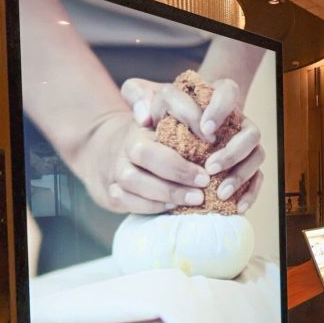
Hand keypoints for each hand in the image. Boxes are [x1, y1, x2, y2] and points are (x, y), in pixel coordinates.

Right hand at [92, 115, 210, 213]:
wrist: (120, 158)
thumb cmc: (161, 143)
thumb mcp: (176, 127)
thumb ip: (190, 118)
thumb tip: (207, 131)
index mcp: (147, 124)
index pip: (161, 116)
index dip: (187, 123)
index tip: (212, 140)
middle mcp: (128, 144)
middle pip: (143, 152)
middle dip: (177, 169)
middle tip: (205, 181)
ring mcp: (116, 168)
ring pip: (132, 179)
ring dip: (166, 191)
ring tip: (195, 198)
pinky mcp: (111, 192)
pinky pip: (125, 200)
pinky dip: (150, 206)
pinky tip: (173, 207)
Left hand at [121, 77, 264, 212]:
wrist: (171, 130)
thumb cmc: (160, 111)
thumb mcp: (146, 96)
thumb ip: (137, 94)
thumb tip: (143, 116)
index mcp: (216, 95)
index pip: (228, 91)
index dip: (221, 110)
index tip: (204, 130)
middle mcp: (238, 119)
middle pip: (251, 132)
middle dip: (232, 151)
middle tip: (209, 167)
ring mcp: (245, 142)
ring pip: (257, 154)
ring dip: (240, 174)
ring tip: (219, 192)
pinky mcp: (247, 163)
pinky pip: (258, 178)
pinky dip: (250, 193)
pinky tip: (236, 206)